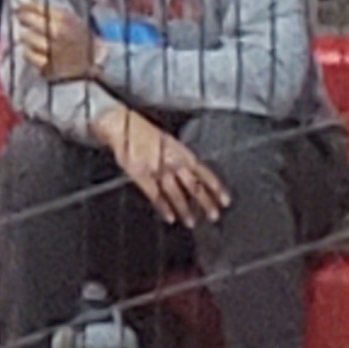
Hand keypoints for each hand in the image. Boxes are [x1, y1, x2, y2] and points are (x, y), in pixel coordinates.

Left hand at [13, 0, 96, 83]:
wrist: (99, 65)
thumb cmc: (83, 41)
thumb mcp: (74, 21)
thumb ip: (52, 13)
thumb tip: (25, 4)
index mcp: (65, 19)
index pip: (36, 6)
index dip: (24, 5)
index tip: (19, 7)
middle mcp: (57, 32)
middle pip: (27, 19)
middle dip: (23, 18)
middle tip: (23, 20)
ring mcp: (53, 49)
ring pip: (26, 37)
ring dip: (27, 37)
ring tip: (33, 39)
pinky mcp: (49, 65)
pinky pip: (29, 55)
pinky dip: (29, 53)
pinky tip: (35, 52)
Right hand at [104, 113, 232, 227]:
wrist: (122, 125)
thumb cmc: (146, 134)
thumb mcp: (171, 143)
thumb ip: (183, 159)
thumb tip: (195, 175)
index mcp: (182, 153)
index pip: (204, 173)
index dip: (216, 188)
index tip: (225, 201)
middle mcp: (174, 162)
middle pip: (194, 186)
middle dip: (205, 203)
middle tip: (214, 216)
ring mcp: (158, 170)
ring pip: (176, 193)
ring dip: (185, 210)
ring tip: (191, 222)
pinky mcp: (141, 176)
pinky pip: (155, 195)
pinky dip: (164, 208)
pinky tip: (170, 218)